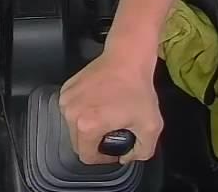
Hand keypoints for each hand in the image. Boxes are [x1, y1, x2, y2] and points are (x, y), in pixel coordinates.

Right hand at [58, 48, 161, 164]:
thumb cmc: (137, 88)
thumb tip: (126, 156)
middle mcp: (71, 114)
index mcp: (87, 126)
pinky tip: (98, 104)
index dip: (102, 159)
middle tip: (112, 131)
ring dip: (87, 127)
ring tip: (105, 116)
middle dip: (94, 143)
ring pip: (73, 127)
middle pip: (78, 143)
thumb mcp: (151, 126)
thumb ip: (142, 151)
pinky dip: (82, 112)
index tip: (113, 149)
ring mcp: (66, 100)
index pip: (87, 156)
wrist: (127, 58)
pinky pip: (71, 111)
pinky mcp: (66, 89)